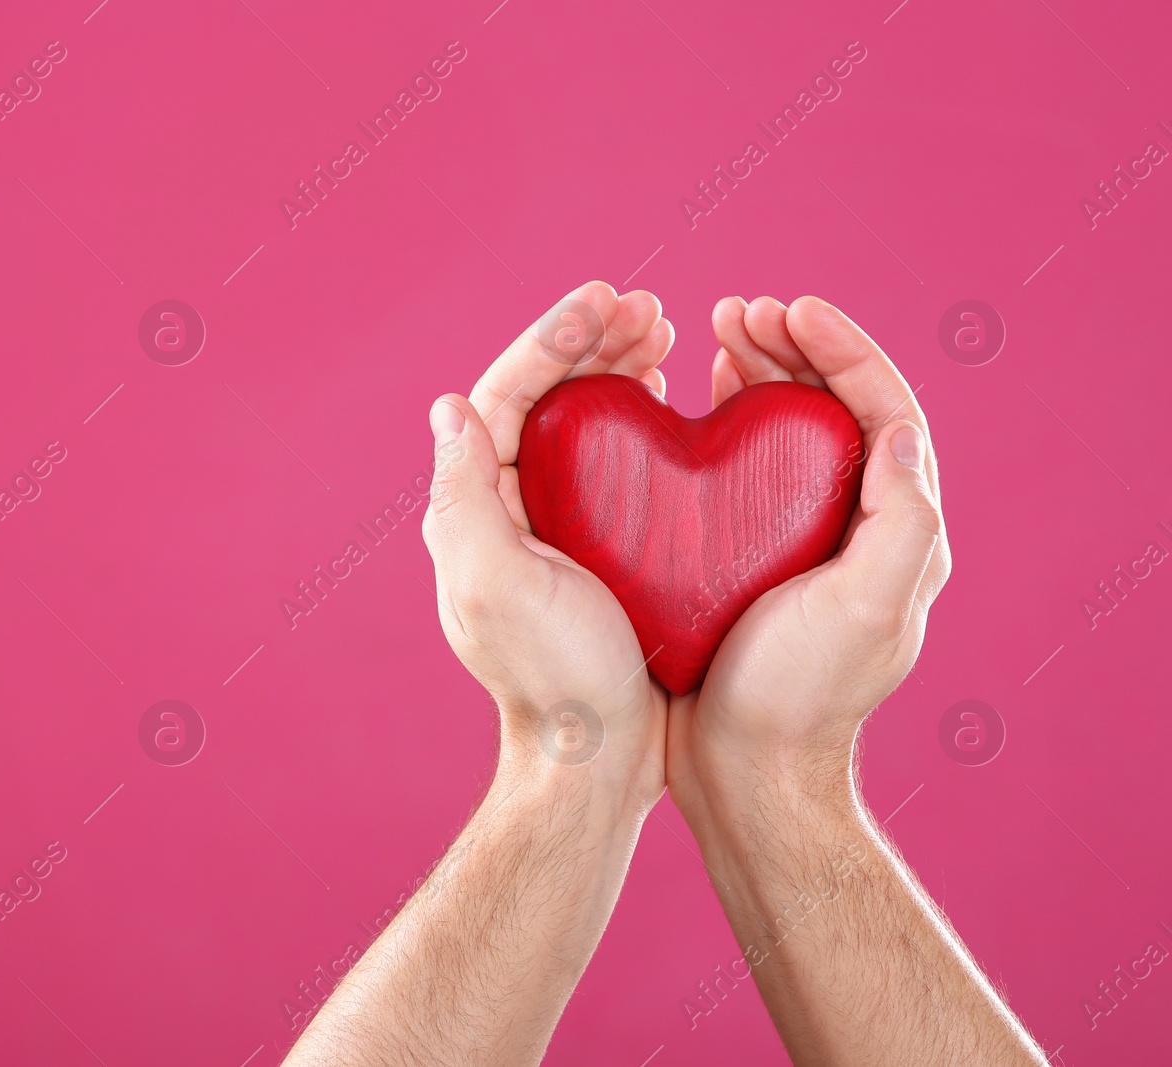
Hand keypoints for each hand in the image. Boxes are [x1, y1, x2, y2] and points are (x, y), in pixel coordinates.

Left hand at [422, 281, 673, 799]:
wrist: (598, 758)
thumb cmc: (556, 676)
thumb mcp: (500, 585)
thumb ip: (465, 497)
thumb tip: (449, 405)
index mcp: (476, 508)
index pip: (505, 394)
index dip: (554, 338)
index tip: (609, 298)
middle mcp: (507, 509)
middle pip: (544, 399)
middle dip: (591, 344)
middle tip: (650, 310)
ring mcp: (554, 527)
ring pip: (580, 424)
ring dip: (617, 371)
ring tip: (666, 336)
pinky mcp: (599, 549)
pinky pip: (615, 464)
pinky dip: (642, 421)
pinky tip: (676, 401)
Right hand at [667, 294, 950, 820]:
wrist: (742, 770)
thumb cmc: (797, 696)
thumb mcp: (863, 610)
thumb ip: (900, 522)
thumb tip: (901, 430)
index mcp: (893, 530)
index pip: (883, 409)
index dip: (842, 348)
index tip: (789, 307)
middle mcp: (852, 526)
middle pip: (833, 409)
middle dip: (792, 348)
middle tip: (736, 312)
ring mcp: (796, 539)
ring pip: (786, 431)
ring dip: (758, 374)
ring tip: (714, 337)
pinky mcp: (744, 554)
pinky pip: (741, 468)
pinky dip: (722, 422)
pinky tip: (690, 402)